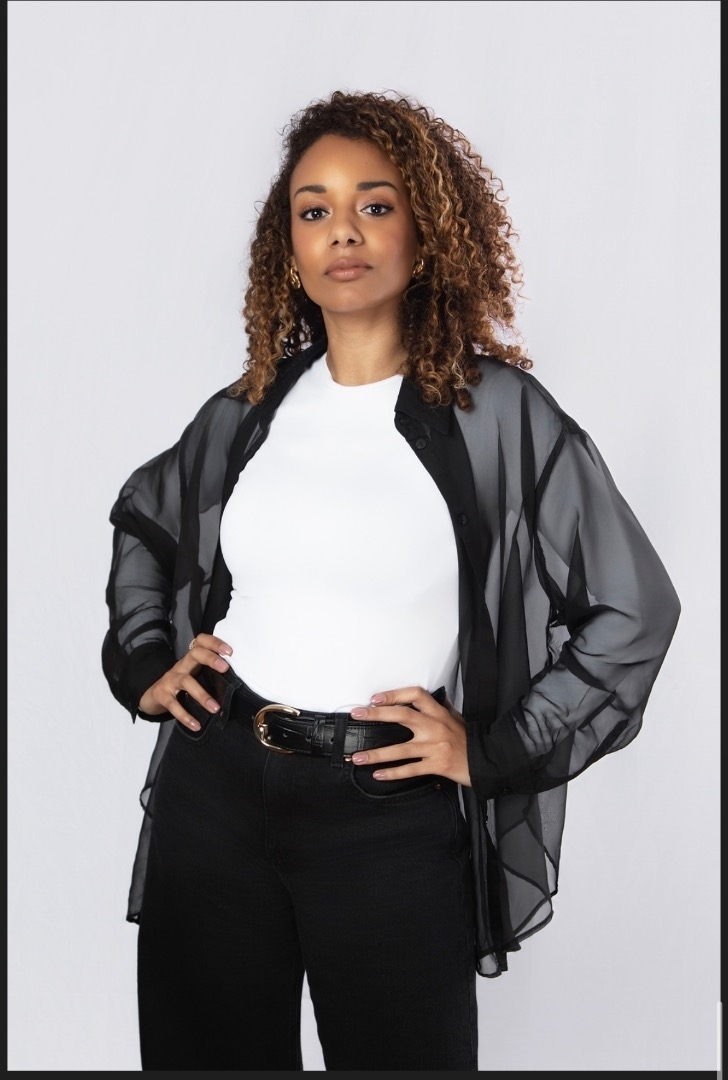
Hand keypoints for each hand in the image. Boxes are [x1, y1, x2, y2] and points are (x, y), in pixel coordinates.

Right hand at [138, 634, 232, 731]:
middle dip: (210, 659)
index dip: (214, 642)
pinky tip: (196, 725)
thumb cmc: (179, 686)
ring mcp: (170, 680)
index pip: (201, 641)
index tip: (229, 651)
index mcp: (191, 660)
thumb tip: (237, 685)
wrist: (151, 696)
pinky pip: (173, 705)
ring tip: (215, 708)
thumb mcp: (192, 674)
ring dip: (202, 695)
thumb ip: (209, 674)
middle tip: (225, 668)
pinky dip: (185, 716)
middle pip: (195, 654)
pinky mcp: (162, 695)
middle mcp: (181, 666)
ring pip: (186, 682)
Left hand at [349, 686, 471, 786]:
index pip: (415, 695)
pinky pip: (410, 770)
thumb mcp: (455, 717)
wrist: (488, 760)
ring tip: (358, 757)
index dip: (394, 694)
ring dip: (376, 754)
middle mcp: (435, 727)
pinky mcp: (436, 765)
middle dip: (377, 715)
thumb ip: (438, 708)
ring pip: (400, 749)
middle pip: (402, 716)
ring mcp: (434, 747)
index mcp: (438, 713)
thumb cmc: (469, 739)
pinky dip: (393, 773)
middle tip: (358, 714)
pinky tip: (378, 774)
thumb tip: (425, 697)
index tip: (376, 697)